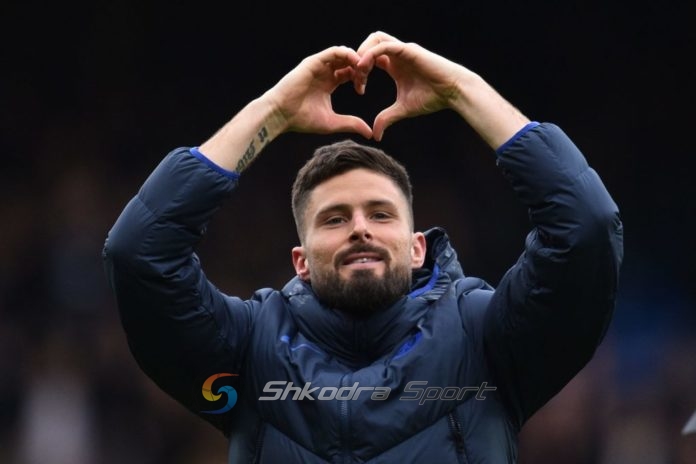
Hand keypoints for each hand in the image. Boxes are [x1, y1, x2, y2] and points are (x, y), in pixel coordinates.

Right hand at [265, 46, 372, 138]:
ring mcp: (319, 66)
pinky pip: (334, 51)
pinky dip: (347, 55)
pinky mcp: (314, 62)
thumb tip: (370, 133)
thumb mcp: (332, 123)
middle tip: (365, 78)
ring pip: (343, 54)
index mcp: (329, 84)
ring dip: (356, 60)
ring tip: (362, 70)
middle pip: (348, 62)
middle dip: (360, 68)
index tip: (362, 90)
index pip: (349, 74)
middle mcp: (324, 72)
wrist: (281, 115)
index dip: (359, 79)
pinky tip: (355, 64)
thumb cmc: (302, 120)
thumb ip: (351, 124)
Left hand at [355, 31, 471, 140]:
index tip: (359, 89)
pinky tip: (365, 69)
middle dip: (357, 58)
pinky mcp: (408, 50)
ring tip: (359, 71)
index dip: (359, 72)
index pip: (369, 59)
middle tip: (355, 78)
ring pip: (375, 38)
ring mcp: (403, 50)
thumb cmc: (432, 98)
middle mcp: (397, 54)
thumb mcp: (402, 110)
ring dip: (363, 52)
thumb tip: (376, 135)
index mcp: (394, 65)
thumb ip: (387, 118)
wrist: (453, 92)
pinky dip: (371, 54)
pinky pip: (384, 46)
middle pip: (369, 43)